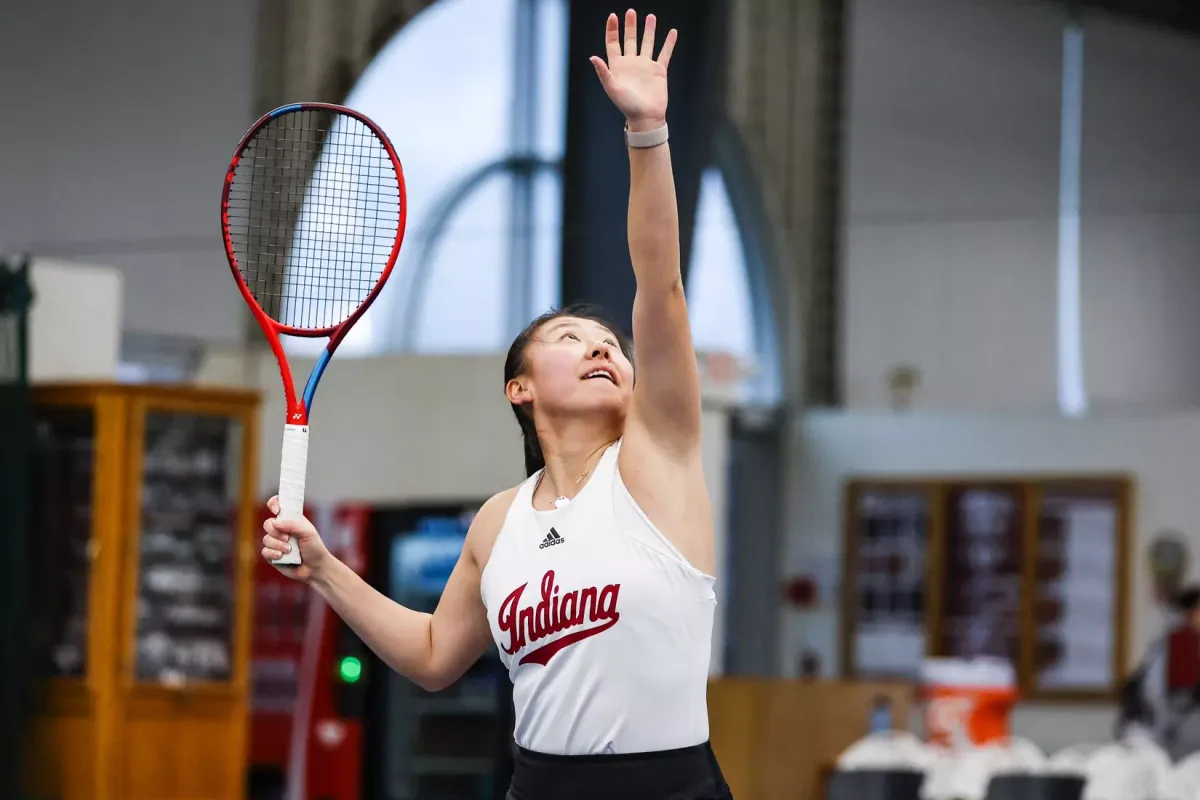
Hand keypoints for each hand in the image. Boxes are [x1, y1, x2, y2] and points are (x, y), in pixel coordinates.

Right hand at [261, 495, 331, 581]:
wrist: (315, 568)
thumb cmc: (314, 548)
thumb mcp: (308, 533)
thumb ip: (293, 525)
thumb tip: (275, 523)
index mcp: (290, 520)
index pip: (277, 505)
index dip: (274, 504)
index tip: (277, 511)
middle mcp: (281, 529)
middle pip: (267, 524)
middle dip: (275, 531)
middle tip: (288, 538)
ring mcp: (275, 542)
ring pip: (266, 539)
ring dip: (278, 545)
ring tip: (289, 550)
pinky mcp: (272, 555)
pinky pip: (264, 551)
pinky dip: (273, 554)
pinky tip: (282, 557)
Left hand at [590, 9, 676, 129]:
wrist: (646, 117)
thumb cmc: (627, 106)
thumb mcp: (612, 89)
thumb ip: (603, 73)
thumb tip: (592, 57)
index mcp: (618, 66)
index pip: (613, 43)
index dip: (612, 30)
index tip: (613, 16)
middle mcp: (631, 63)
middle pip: (630, 39)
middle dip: (630, 26)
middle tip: (631, 11)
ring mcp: (646, 66)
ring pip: (647, 43)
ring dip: (649, 30)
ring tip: (651, 17)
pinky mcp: (659, 71)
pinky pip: (664, 54)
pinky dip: (669, 43)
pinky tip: (672, 32)